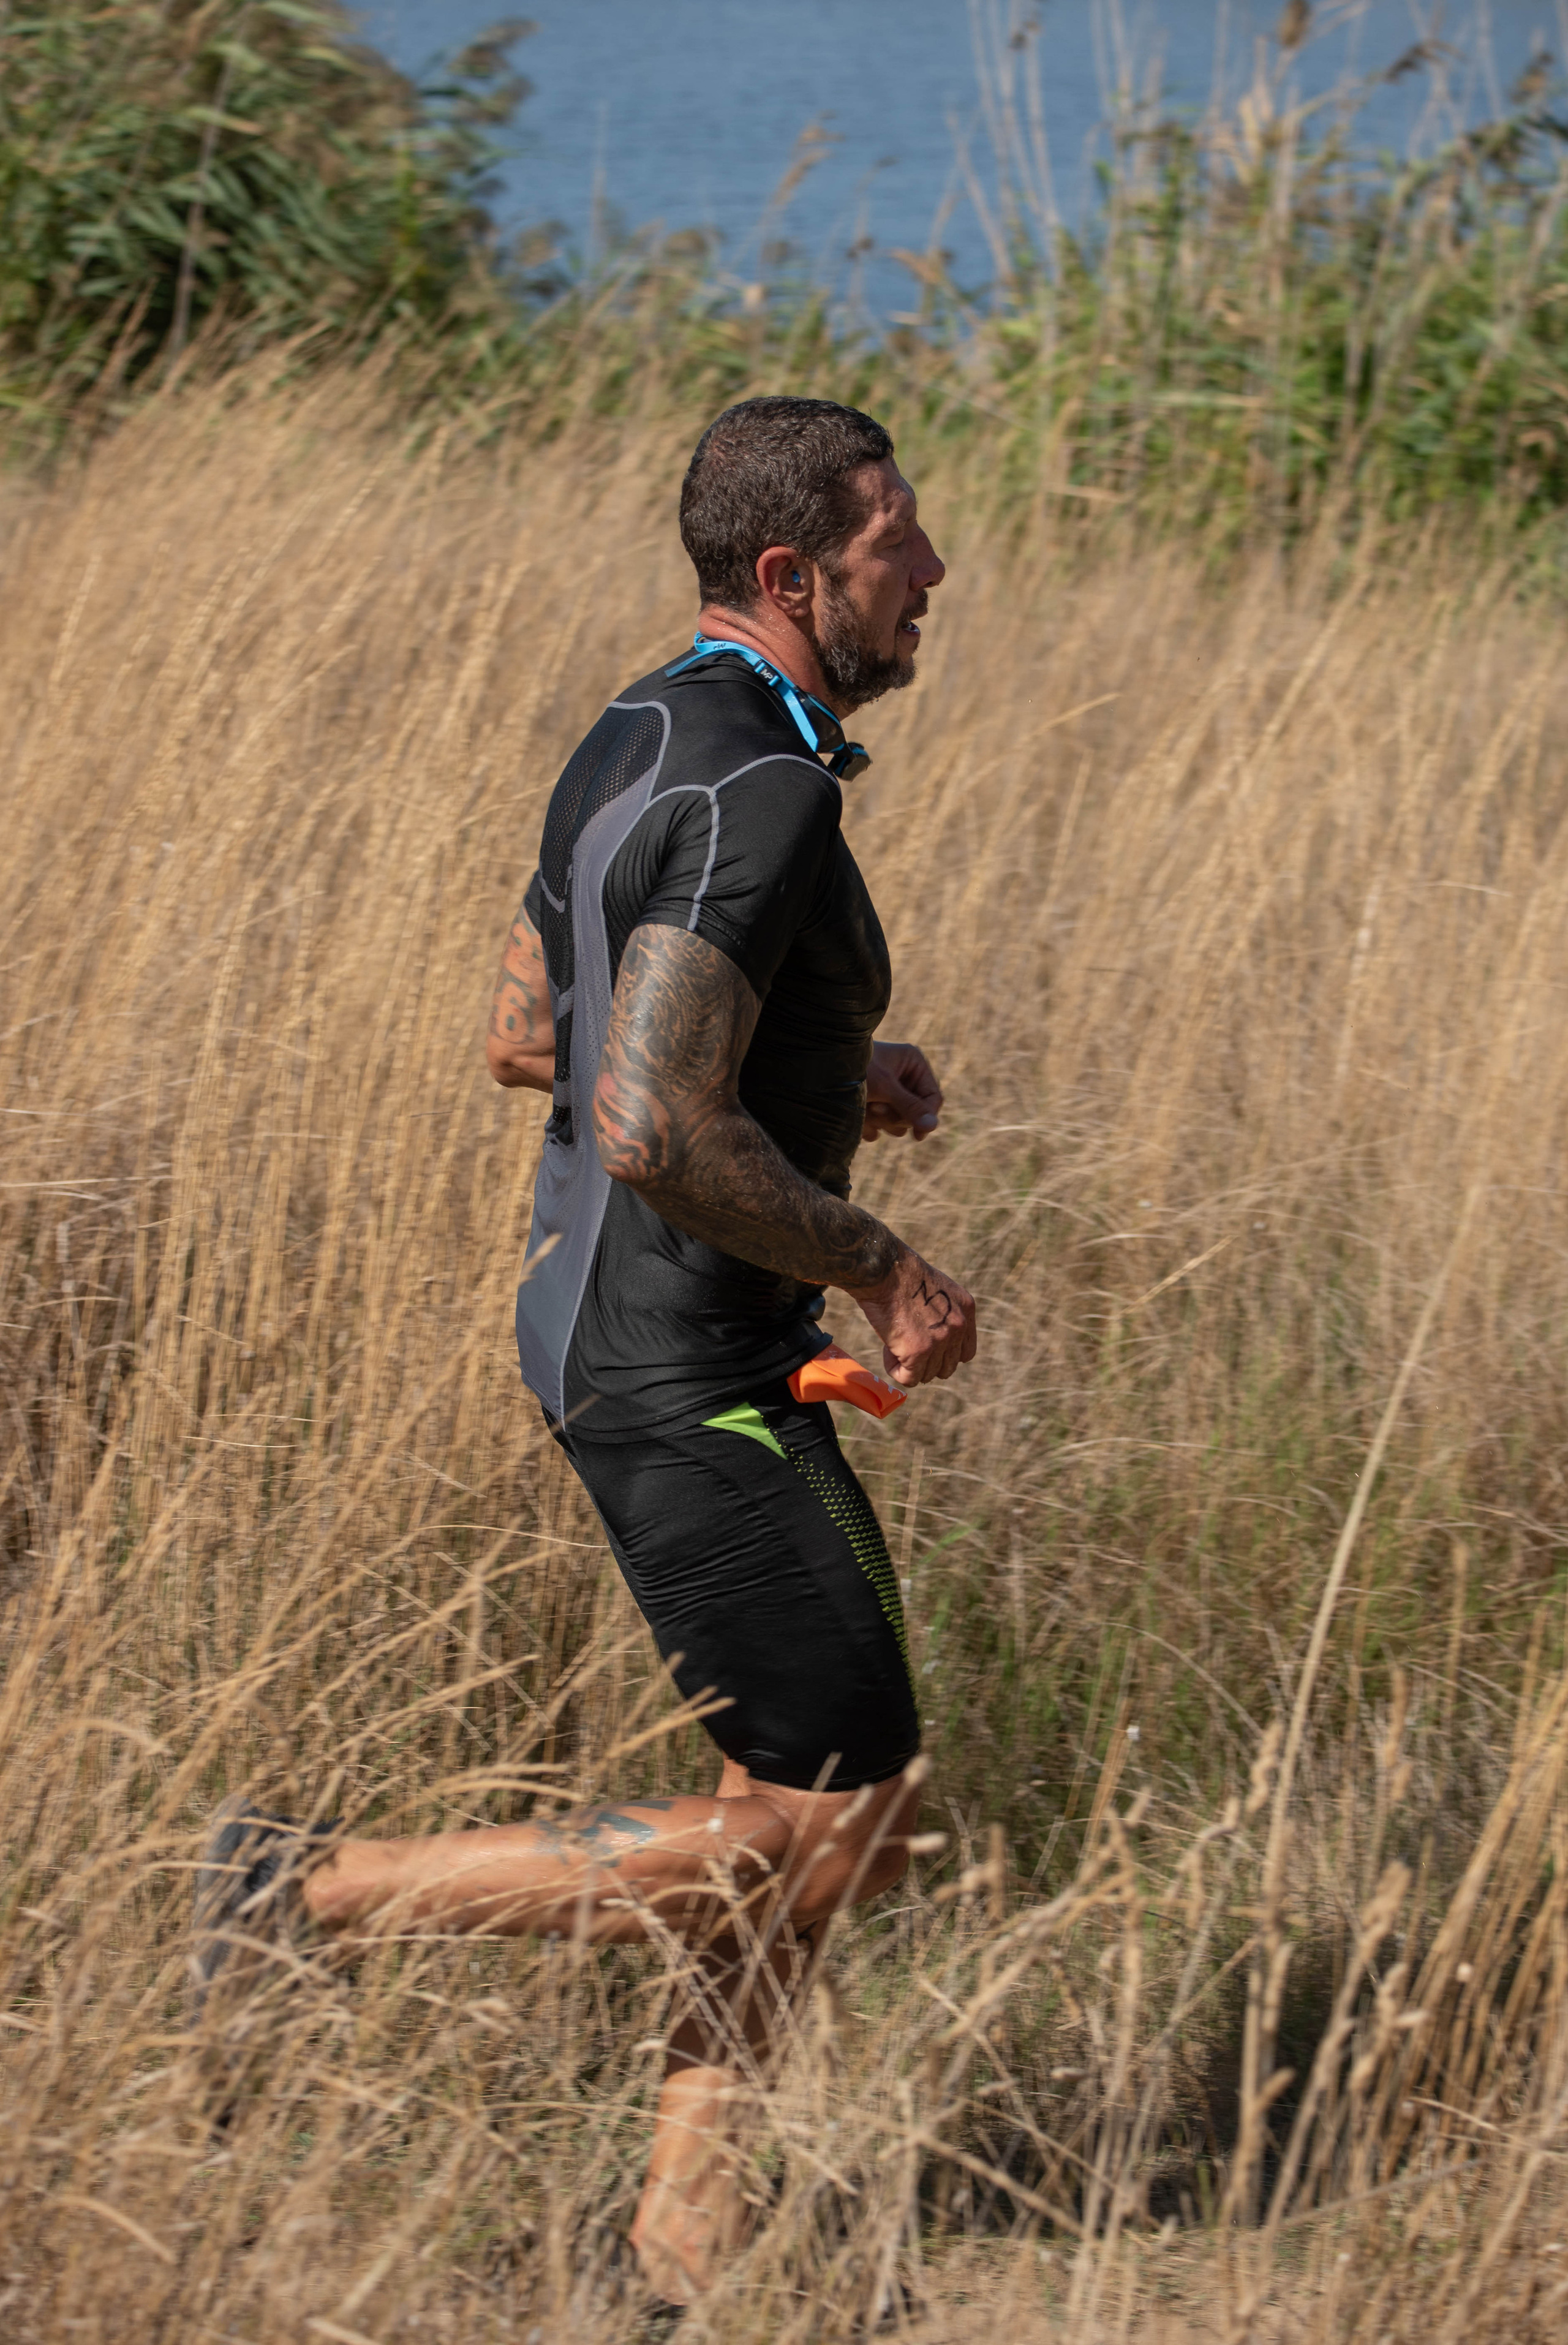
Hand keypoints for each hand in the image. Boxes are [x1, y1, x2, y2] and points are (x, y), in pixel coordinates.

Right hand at [846, 1245, 976, 1388]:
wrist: (884, 1269)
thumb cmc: (899, 1273)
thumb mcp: (936, 1288)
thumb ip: (943, 1313)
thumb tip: (933, 1338)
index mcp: (966, 1309)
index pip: (965, 1353)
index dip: (943, 1355)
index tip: (924, 1347)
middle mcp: (958, 1326)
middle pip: (946, 1368)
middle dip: (925, 1362)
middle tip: (904, 1344)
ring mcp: (941, 1340)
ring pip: (927, 1375)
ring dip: (908, 1365)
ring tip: (892, 1344)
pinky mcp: (918, 1352)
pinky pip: (909, 1378)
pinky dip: (896, 1371)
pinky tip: (887, 1351)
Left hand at [863, 1040, 942, 1142]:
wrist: (816, 1069)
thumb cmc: (854, 1069)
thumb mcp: (884, 1087)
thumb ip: (909, 1107)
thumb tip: (933, 1127)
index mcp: (913, 1063)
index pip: (932, 1098)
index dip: (925, 1117)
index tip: (917, 1135)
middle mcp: (903, 1077)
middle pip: (915, 1114)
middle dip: (895, 1116)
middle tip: (876, 1107)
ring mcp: (887, 1093)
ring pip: (897, 1124)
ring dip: (880, 1122)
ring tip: (865, 1107)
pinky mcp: (872, 1106)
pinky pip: (880, 1128)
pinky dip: (868, 1126)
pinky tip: (856, 1116)